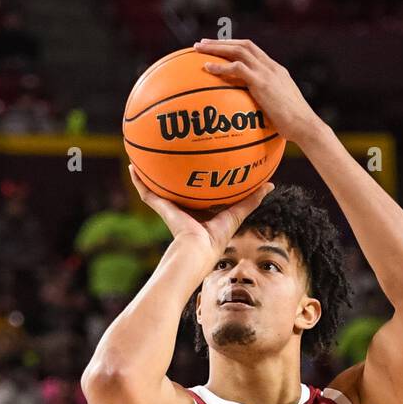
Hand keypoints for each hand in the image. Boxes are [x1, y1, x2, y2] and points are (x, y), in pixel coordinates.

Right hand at [128, 163, 272, 259]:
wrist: (196, 250)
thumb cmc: (216, 238)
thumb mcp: (236, 214)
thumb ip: (250, 200)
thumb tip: (270, 185)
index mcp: (200, 212)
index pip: (200, 192)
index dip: (201, 179)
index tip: (202, 165)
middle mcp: (184, 209)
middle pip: (177, 187)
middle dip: (175, 173)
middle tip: (173, 152)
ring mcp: (171, 209)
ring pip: (159, 188)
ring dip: (151, 174)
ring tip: (145, 155)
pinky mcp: (161, 209)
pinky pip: (147, 193)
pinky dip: (138, 181)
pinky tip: (132, 166)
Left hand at [194, 38, 318, 144]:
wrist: (305, 126)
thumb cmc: (294, 126)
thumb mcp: (279, 109)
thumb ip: (267, 104)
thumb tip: (254, 116)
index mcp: (276, 70)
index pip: (253, 50)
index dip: (234, 46)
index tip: (218, 47)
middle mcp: (271, 67)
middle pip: (243, 44)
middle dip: (221, 42)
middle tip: (201, 43)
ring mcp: (267, 73)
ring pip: (238, 50)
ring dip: (216, 48)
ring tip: (198, 49)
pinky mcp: (262, 83)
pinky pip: (237, 68)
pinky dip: (221, 66)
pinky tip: (206, 68)